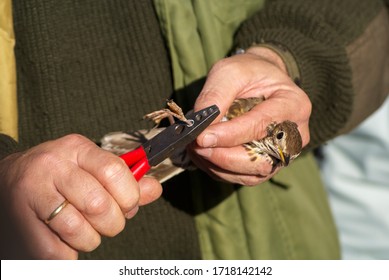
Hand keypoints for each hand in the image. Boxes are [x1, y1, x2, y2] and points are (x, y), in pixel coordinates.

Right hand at [0, 134, 161, 258]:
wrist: (8, 178)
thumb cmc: (60, 175)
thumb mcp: (92, 168)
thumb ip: (125, 180)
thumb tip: (154, 189)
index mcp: (77, 149)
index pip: (114, 171)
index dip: (129, 196)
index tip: (128, 205)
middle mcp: (54, 165)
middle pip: (99, 204)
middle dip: (113, 223)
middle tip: (107, 222)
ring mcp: (33, 191)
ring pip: (78, 230)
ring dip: (90, 239)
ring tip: (85, 232)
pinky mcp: (20, 219)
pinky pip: (56, 250)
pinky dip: (69, 253)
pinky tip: (67, 241)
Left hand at [191, 46, 310, 184]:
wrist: (260, 82)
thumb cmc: (249, 73)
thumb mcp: (231, 71)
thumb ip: (216, 96)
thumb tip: (199, 126)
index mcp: (294, 106)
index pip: (261, 126)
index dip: (229, 135)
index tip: (201, 137)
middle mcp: (295, 136)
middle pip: (259, 159)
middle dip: (222, 156)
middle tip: (195, 145)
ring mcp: (282, 155)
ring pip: (249, 174)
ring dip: (218, 165)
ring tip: (196, 149)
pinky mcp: (267, 165)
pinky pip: (243, 178)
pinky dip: (219, 170)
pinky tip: (204, 155)